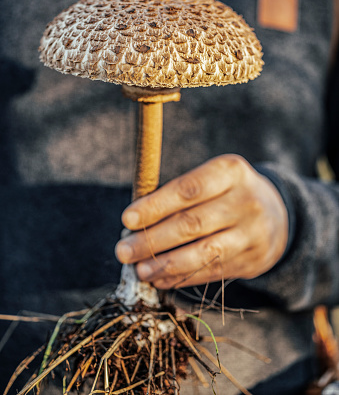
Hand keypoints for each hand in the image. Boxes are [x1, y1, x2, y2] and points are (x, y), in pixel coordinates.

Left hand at [115, 155, 287, 288]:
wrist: (277, 214)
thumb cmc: (227, 192)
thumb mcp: (213, 178)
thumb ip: (179, 194)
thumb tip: (134, 223)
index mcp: (231, 171)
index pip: (189, 189)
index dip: (156, 206)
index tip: (127, 219)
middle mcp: (246, 201)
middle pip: (192, 224)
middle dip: (152, 240)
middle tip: (123, 251)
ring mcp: (252, 233)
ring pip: (203, 253)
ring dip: (165, 264)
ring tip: (139, 270)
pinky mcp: (252, 261)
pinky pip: (212, 272)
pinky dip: (182, 277)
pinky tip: (160, 279)